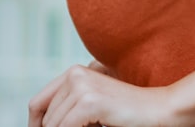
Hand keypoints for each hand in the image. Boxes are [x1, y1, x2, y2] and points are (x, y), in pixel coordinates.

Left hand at [27, 63, 178, 126]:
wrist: (160, 112)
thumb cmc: (127, 116)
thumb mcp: (91, 108)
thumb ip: (68, 110)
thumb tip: (42, 126)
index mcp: (72, 74)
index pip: (37, 104)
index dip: (35, 125)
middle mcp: (74, 75)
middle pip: (45, 118)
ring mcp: (81, 86)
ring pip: (53, 126)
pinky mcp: (90, 102)